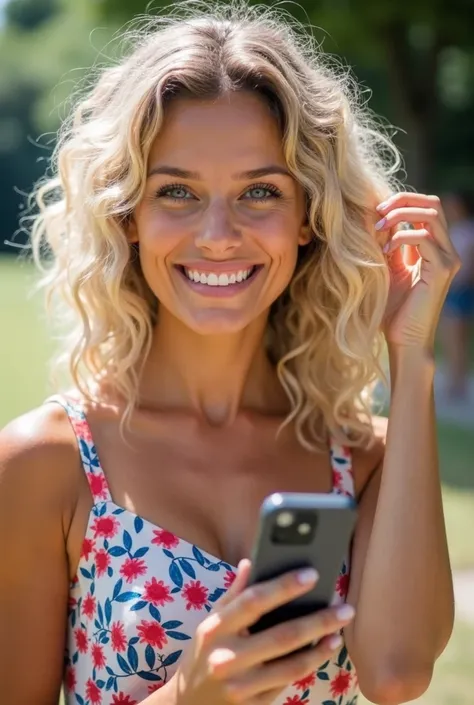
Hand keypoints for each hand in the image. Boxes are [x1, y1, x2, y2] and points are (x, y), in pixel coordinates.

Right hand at [171, 559, 354, 704]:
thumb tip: (251, 562)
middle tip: (345, 607)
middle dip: (318, 620)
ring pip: (291, 665)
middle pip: (281, 636)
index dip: (284, 586)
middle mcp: (225, 657)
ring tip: (339, 630)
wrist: (188, 704)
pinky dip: (309, 664)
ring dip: (320, 647)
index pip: (253, 601)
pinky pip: (287, 683)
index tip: (312, 574)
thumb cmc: (204, 653)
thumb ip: (232, 595)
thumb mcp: (210, 623)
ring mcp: (240, 686)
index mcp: (215, 628)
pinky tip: (324, 650)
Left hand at [375, 193, 460, 350]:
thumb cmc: (392, 310)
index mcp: (434, 248)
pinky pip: (424, 238)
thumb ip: (386, 244)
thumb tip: (372, 215)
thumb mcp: (387, 269)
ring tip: (378, 228)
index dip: (402, 201)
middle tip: (377, 212)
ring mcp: (448, 259)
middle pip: (434, 203)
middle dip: (403, 200)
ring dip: (400, 216)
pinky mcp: (443, 270)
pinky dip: (400, 237)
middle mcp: (446, 250)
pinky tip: (385, 249)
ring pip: (431, 215)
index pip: (427, 207)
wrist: (403, 340)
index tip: (376, 210)